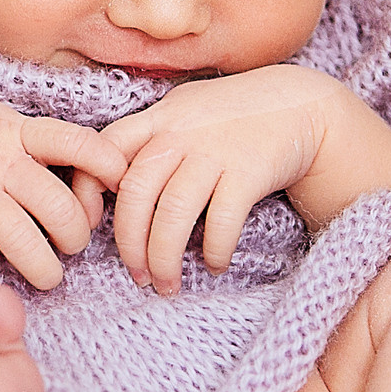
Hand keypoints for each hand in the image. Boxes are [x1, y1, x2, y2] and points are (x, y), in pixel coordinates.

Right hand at [0, 93, 125, 294]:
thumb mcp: (0, 121)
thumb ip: (41, 141)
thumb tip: (100, 164)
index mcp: (20, 131)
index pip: (76, 143)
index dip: (107, 166)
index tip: (120, 189)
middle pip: (58, 207)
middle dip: (75, 237)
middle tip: (71, 248)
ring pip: (24, 240)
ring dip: (44, 270)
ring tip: (48, 278)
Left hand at [97, 67, 349, 292]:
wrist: (304, 106)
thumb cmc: (236, 117)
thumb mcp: (186, 112)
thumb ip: (150, 138)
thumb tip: (108, 185)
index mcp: (159, 117)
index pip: (105, 147)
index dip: (86, 187)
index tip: (88, 224)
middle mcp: (181, 132)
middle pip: (135, 192)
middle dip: (129, 243)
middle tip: (136, 275)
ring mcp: (215, 150)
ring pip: (173, 214)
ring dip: (164, 258)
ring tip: (166, 285)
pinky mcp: (249, 171)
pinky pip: (221, 222)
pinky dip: (215, 251)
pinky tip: (214, 265)